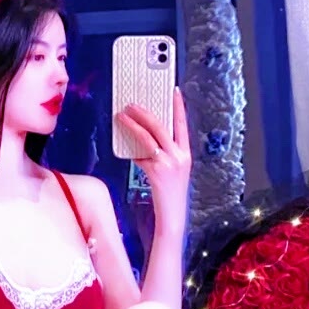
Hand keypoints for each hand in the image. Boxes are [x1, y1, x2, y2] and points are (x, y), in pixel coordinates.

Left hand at [116, 88, 191, 229]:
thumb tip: (141, 143)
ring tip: (122, 115)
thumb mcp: (170, 171)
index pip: (182, 125)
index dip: (178, 107)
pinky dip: (131, 147)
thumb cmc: (169, 194)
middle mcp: (180, 156)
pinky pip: (140, 154)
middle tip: (132, 104)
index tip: (174, 91)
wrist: (172, 216)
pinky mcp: (157, 171)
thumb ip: (160, 155)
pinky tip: (123, 140)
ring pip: (149, 137)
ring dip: (134, 124)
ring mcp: (169, 163)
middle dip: (146, 113)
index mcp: (186, 153)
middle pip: (162, 127)